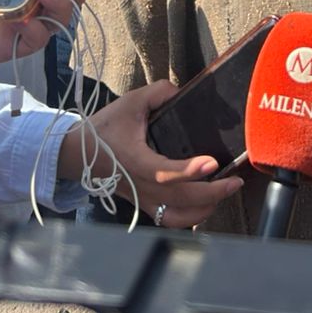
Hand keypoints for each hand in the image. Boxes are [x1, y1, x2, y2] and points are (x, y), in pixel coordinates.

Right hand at [58, 81, 244, 228]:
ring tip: (223, 193)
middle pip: (180, 199)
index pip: (166, 172)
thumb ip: (159, 93)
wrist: (77, 154)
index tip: (212, 162)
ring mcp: (143, 199)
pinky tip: (205, 206)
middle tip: (234, 181)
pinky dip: (190, 218)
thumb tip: (181, 92)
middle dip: (213, 193)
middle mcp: (141, 186)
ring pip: (178, 217)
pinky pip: (170, 220)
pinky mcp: (144, 205)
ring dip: (204, 208)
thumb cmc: (103, 129)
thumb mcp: (130, 102)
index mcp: (137, 161)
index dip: (190, 170)